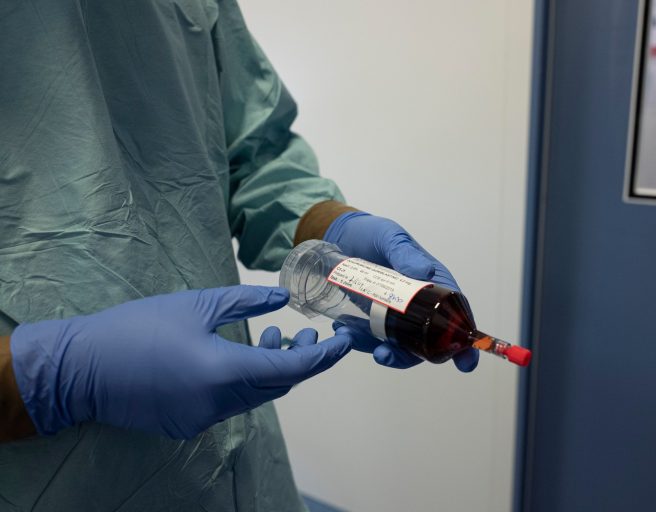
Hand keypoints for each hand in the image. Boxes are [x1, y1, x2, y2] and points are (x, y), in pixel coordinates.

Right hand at [10, 286, 351, 438]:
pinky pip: (232, 404)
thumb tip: (284, 298)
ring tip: (275, 337)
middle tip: (306, 333)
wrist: (80, 367)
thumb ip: (247, 302)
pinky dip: (246, 382)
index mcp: (223, 372)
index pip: (291, 370)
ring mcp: (202, 420)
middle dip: (300, 361)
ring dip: (272, 370)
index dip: (322, 356)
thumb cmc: (138, 327)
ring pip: (256, 397)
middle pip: (278, 386)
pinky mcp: (187, 424)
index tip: (343, 341)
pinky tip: (241, 357)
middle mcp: (218, 404)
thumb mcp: (197, 304)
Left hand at [324, 211, 478, 371]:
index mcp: (431, 285)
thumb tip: (424, 273)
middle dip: (408, 356)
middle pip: (424, 340)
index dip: (462, 341)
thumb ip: (405, 253)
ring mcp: (393, 313)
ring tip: (353, 340)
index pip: (455, 315)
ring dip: (380, 352)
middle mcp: (416, 304)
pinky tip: (342, 332)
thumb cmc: (373, 233)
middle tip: (385, 355)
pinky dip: (357, 341)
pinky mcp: (371, 317)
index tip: (465, 362)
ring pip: (397, 345)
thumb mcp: (390, 237)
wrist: (341, 234)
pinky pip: (369, 337)